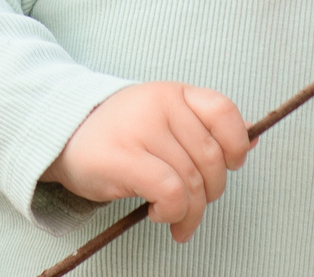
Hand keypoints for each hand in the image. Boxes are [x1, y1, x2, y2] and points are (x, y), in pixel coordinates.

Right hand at [43, 81, 250, 242]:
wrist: (60, 135)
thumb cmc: (118, 133)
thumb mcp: (162, 118)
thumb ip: (202, 128)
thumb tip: (252, 141)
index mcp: (173, 93)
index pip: (223, 111)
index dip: (236, 144)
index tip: (231, 165)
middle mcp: (160, 105)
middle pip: (211, 158)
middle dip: (211, 193)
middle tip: (194, 206)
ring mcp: (141, 129)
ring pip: (192, 181)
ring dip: (189, 212)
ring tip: (174, 219)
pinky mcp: (123, 158)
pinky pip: (170, 192)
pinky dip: (172, 211)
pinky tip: (157, 214)